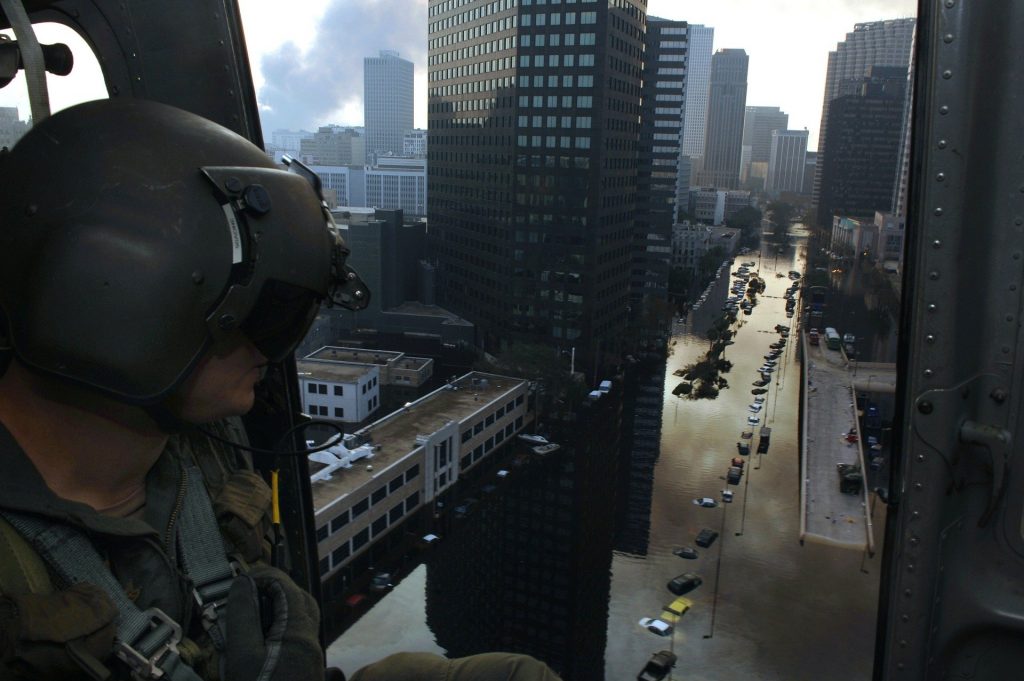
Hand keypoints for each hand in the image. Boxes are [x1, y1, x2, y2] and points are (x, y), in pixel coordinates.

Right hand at [223, 565, 322, 680]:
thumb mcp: (242, 656)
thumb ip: (243, 617)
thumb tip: (242, 583)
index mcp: (299, 630)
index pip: (285, 584)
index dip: (260, 577)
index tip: (237, 584)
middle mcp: (310, 638)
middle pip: (295, 597)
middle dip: (269, 590)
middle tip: (243, 596)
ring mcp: (309, 653)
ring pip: (296, 615)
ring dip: (272, 609)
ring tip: (247, 617)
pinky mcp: (303, 665)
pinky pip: (293, 634)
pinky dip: (275, 628)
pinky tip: (256, 641)